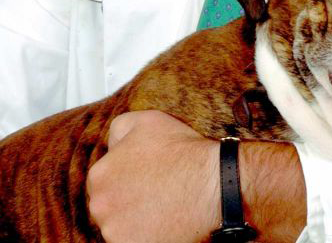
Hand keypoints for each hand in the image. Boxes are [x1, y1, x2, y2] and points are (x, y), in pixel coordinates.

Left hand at [87, 110, 219, 242]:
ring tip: (163, 206)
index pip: (105, 180)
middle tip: (156, 191)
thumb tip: (110, 145)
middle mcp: (99, 206)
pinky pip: (134, 241)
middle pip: (110, 205)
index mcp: (99, 175)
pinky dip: (147, 236)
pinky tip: (164, 222)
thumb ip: (118, 129)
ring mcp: (114, 231)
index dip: (128, 176)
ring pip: (121, 226)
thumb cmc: (181, 150)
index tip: (147, 176)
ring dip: (136, 219)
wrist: (211, 183)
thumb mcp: (147, 121)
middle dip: (129, 199)